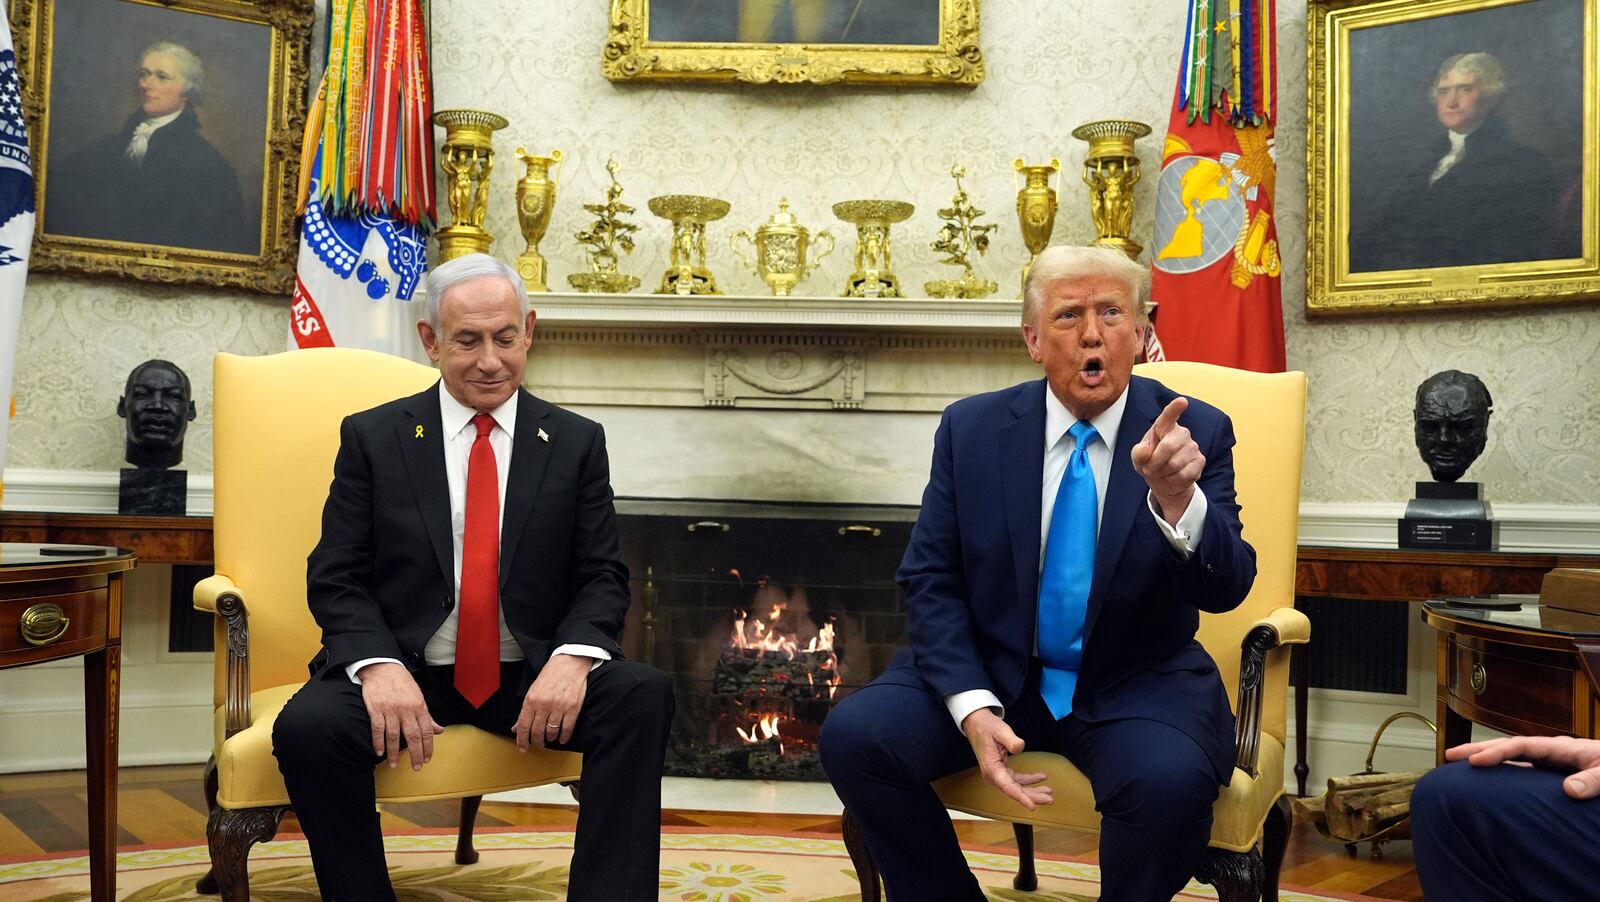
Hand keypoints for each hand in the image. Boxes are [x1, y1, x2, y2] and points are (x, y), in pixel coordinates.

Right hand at [357, 662, 443, 770]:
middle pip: (413, 736)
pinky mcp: (376, 709)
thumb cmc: (402, 683)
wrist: (383, 667)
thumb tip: (439, 730)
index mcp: (419, 706)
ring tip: (394, 764)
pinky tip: (379, 752)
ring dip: (394, 753)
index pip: (427, 731)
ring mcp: (390, 710)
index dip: (428, 747)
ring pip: (394, 736)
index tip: (427, 758)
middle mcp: (406, 710)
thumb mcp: (419, 697)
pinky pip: (377, 729)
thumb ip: (427, 716)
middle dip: (415, 754)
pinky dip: (378, 742)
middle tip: (416, 767)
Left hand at [513, 653, 591, 750]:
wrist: (570, 663)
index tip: (523, 748)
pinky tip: (562, 738)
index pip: (523, 726)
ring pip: (551, 732)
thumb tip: (517, 727)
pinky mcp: (573, 708)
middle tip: (538, 744)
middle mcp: (544, 704)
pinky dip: (564, 737)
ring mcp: (559, 707)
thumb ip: (525, 711)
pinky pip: (567, 729)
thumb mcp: (533, 690)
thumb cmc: (551, 675)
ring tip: (549, 739)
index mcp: (531, 700)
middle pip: (537, 732)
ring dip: (550, 739)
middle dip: (537, 742)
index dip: (522, 740)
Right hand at [961, 708, 1052, 809]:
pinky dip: (1028, 780)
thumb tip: (1020, 747)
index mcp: (991, 768)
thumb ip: (1010, 740)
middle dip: (1032, 796)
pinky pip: (1016, 780)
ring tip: (1049, 792)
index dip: (1021, 797)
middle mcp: (993, 775)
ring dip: (1032, 790)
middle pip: (1014, 791)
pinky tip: (1041, 777)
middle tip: (1050, 800)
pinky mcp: (1001, 770)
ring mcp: (997, 774)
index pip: (1008, 787)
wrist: (976, 723)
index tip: (1033, 806)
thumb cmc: (986, 727)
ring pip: (1016, 787)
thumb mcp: (999, 730)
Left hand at [1131, 397, 1202, 524]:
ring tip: (1160, 473)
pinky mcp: (1200, 461)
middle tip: (1148, 470)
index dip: (1175, 408)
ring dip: (1162, 473)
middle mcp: (1182, 433)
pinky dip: (1172, 480)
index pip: (1169, 415)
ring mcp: (1193, 446)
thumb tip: (1144, 451)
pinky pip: (1184, 474)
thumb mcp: (1138, 457)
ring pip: (1175, 464)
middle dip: (1154, 463)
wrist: (1163, 480)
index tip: (1182, 401)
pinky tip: (1171, 477)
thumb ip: (1138, 452)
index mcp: (1164, 427)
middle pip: (1168, 447)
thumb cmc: (1150, 462)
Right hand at [1445, 735, 1599, 798]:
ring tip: (1457, 763)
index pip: (1521, 745)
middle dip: (1478, 748)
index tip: (1476, 761)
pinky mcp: (1548, 772)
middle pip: (1507, 745)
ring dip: (1484, 756)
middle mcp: (1549, 751)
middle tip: (1450, 755)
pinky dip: (1499, 769)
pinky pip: (1519, 768)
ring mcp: (1547, 760)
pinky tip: (1485, 777)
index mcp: (1561, 747)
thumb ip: (1592, 780)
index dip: (1497, 752)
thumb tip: (1569, 790)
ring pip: (1510, 755)